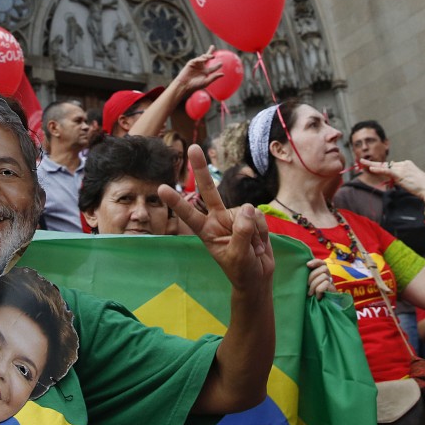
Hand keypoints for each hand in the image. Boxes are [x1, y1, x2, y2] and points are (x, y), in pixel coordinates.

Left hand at [161, 145, 273, 293]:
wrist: (258, 277)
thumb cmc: (242, 271)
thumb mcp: (238, 257)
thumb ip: (242, 234)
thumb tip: (248, 208)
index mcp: (206, 231)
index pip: (189, 215)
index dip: (176, 202)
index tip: (161, 189)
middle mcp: (217, 218)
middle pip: (209, 190)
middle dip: (202, 169)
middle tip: (193, 148)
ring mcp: (234, 216)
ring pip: (246, 212)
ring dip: (254, 232)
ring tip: (252, 250)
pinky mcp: (251, 216)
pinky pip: (259, 216)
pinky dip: (262, 231)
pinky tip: (259, 244)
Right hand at [175, 45, 223, 92]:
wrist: (185, 85)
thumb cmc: (195, 85)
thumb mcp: (206, 81)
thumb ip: (214, 77)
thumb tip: (223, 74)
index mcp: (205, 72)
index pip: (213, 68)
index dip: (217, 66)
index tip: (221, 63)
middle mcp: (201, 67)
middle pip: (207, 58)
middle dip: (210, 52)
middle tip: (212, 46)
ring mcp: (196, 64)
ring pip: (202, 57)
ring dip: (207, 56)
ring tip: (212, 56)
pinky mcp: (191, 63)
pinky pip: (197, 59)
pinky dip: (201, 59)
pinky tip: (204, 59)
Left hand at [306, 258, 332, 297]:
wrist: (322, 310)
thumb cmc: (312, 297)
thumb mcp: (309, 285)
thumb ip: (308, 278)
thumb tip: (302, 269)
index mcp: (322, 274)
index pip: (322, 263)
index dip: (316, 262)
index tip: (307, 265)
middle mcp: (329, 277)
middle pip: (324, 268)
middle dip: (313, 276)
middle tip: (307, 286)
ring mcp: (332, 284)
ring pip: (324, 276)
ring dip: (315, 285)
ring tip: (311, 293)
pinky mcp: (334, 291)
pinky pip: (326, 284)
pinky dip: (319, 290)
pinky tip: (317, 296)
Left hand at [359, 158, 424, 205]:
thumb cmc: (423, 187)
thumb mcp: (411, 179)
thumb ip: (402, 177)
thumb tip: (394, 178)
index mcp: (407, 164)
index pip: (391, 165)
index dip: (380, 167)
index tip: (371, 167)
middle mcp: (404, 164)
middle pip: (385, 164)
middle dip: (373, 164)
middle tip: (362, 161)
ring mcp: (402, 168)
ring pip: (384, 167)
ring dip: (372, 165)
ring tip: (362, 163)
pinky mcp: (401, 175)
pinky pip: (387, 171)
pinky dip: (379, 170)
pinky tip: (371, 169)